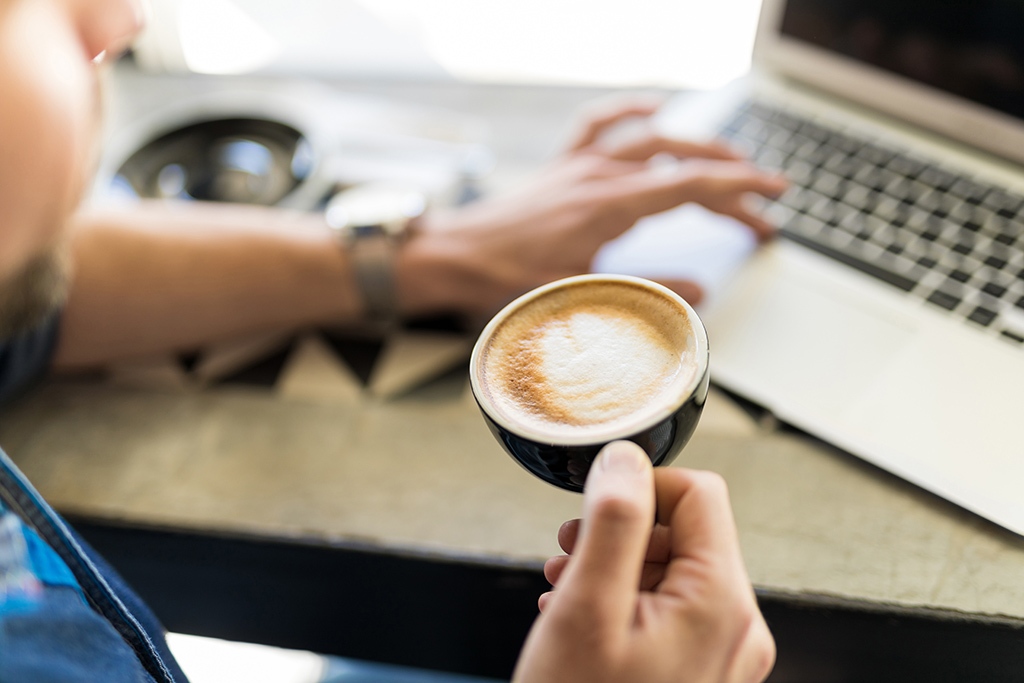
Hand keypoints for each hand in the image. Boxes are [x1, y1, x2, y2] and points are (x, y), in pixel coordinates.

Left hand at [397, 97, 786, 319]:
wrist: (453, 257)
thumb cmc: (505, 279)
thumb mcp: (583, 295)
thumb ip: (648, 292)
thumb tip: (702, 292)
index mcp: (608, 205)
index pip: (691, 187)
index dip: (739, 191)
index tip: (774, 197)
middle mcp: (598, 174)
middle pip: (682, 164)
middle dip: (730, 180)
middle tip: (764, 206)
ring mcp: (580, 164)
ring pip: (653, 140)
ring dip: (697, 148)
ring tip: (732, 164)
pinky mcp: (563, 165)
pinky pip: (601, 124)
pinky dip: (631, 112)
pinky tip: (655, 108)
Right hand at [513, 441, 774, 682]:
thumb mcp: (587, 608)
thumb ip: (612, 523)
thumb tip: (626, 458)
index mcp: (720, 603)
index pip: (701, 494)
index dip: (642, 486)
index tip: (593, 507)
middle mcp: (736, 630)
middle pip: (686, 533)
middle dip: (621, 531)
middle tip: (568, 551)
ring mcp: (721, 657)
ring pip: (673, 572)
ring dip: (615, 566)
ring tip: (565, 586)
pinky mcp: (699, 675)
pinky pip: (669, 613)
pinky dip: (624, 601)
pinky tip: (580, 618)